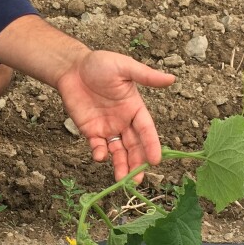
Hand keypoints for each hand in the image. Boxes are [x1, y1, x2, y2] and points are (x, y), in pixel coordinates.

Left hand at [56, 50, 174, 181]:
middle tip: (138, 180)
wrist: (72, 68)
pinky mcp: (91, 131)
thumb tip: (171, 79)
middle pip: (134, 146)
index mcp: (135, 108)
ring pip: (118, 151)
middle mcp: (124, 121)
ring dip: (121, 165)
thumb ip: (145, 76)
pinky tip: (100, 156)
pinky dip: (100, 154)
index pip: (147, 131)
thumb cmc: (100, 64)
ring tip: (122, 180)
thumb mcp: (124, 67)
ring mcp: (107, 127)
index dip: (152, 145)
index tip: (155, 161)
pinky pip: (98, 147)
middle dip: (137, 163)